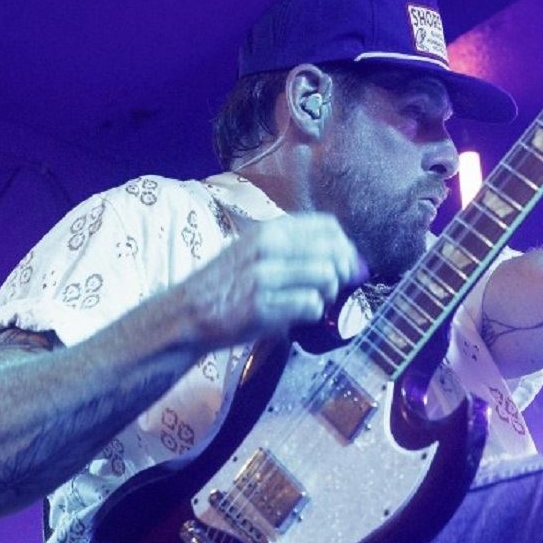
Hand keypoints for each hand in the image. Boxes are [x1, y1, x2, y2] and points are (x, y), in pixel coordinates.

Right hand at [177, 213, 365, 350]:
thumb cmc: (230, 284)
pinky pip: (311, 305)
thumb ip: (300, 250)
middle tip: (330, 289)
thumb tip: (355, 262)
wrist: (187, 313)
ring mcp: (264, 275)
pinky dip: (311, 314)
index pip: (330, 227)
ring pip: (327, 277)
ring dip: (327, 295)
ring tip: (310, 302)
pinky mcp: (262, 305)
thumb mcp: (257, 251)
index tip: (345, 265)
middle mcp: (268, 246)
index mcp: (270, 229)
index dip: (346, 248)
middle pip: (334, 251)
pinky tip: (296, 316)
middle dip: (342, 273)